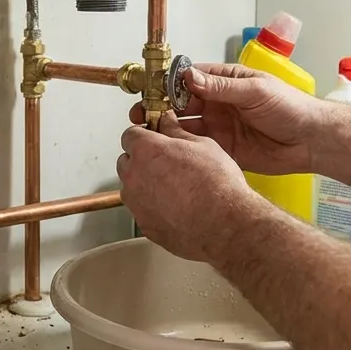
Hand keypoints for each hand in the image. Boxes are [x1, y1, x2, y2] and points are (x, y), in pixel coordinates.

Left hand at [117, 113, 263, 262]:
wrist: (224, 224)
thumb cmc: (217, 186)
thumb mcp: (203, 145)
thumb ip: (176, 132)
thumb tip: (168, 124)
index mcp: (146, 150)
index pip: (130, 135)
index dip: (144, 136)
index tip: (154, 139)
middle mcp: (134, 176)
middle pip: (127, 161)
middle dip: (141, 160)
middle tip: (167, 163)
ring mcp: (137, 203)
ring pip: (133, 187)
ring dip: (146, 184)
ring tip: (175, 188)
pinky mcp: (144, 225)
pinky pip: (142, 210)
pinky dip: (153, 207)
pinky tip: (176, 206)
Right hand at [131, 63, 320, 175]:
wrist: (311, 140)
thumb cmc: (291, 107)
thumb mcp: (256, 91)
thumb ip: (222, 87)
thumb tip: (191, 78)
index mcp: (225, 83)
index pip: (190, 79)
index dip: (169, 84)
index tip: (151, 90)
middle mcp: (218, 104)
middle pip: (180, 104)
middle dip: (160, 108)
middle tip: (143, 115)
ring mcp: (219, 127)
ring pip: (184, 127)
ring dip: (166, 129)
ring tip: (149, 133)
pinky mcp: (222, 150)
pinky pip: (196, 148)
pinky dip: (181, 149)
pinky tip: (168, 150)